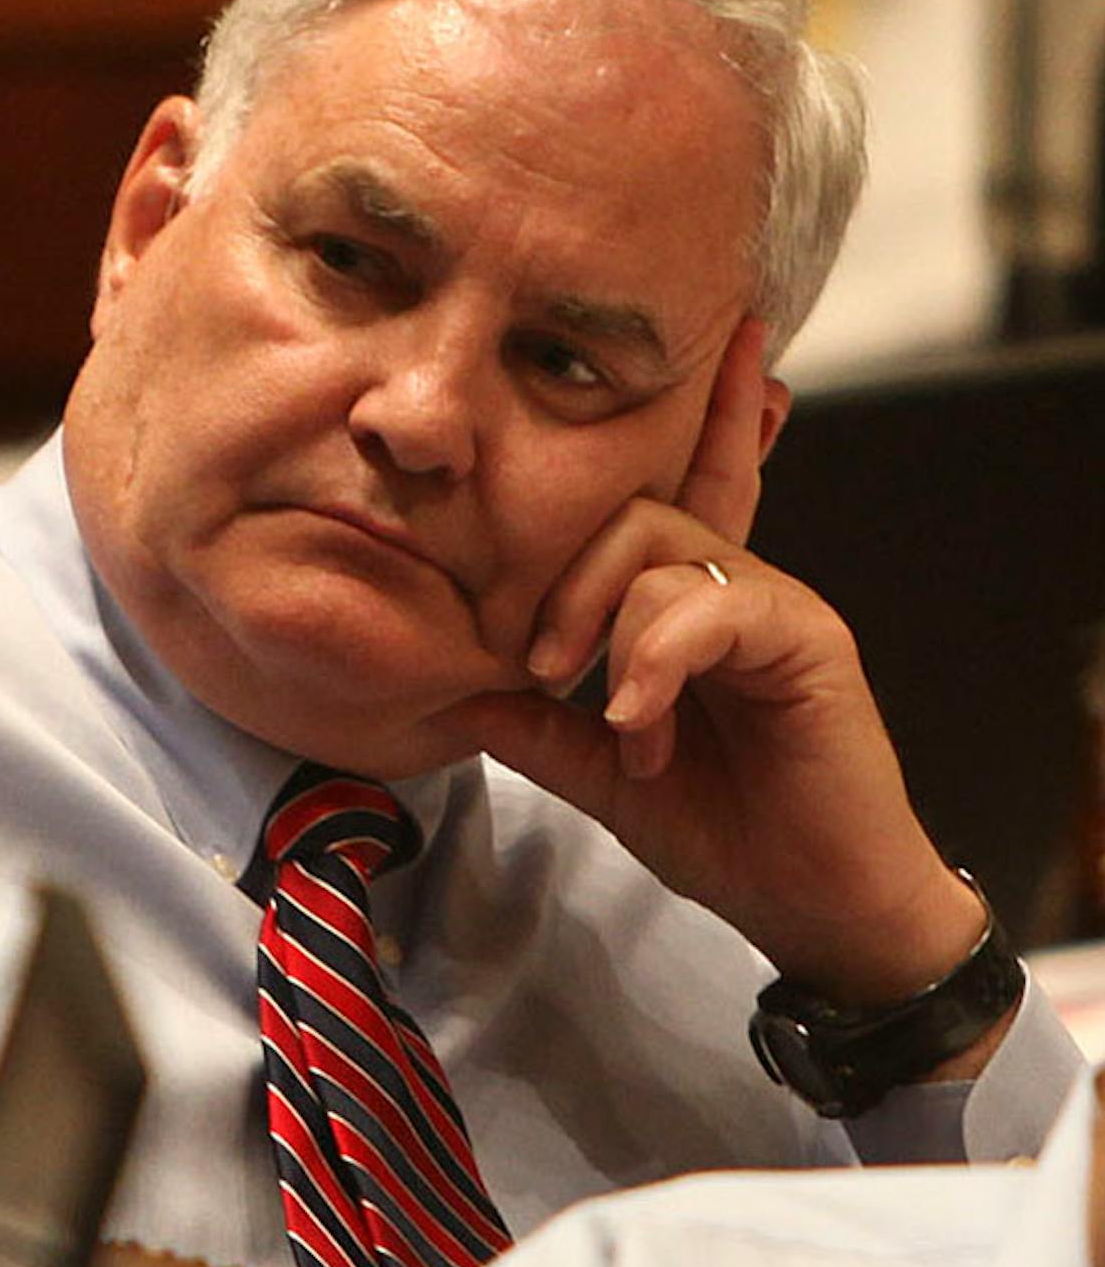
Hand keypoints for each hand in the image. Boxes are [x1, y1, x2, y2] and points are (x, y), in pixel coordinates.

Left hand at [435, 321, 986, 1009]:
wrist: (812, 905)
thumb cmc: (725, 832)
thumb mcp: (602, 769)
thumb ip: (536, 723)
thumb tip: (453, 688)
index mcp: (688, 607)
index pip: (666, 498)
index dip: (677, 422)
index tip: (671, 360)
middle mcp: (735, 587)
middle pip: (637, 507)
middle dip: (567, 576)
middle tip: (539, 661)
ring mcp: (775, 605)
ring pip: (664, 547)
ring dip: (608, 625)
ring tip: (611, 716)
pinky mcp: (810, 637)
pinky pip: (712, 604)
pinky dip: (657, 659)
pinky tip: (643, 721)